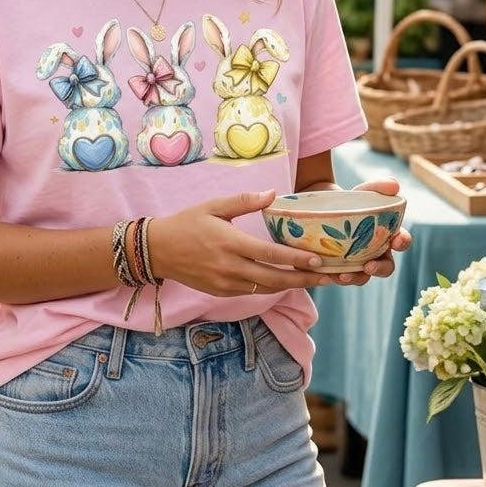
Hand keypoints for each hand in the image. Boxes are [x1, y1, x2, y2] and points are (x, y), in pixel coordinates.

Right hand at [147, 189, 333, 296]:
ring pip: (265, 288)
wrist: (158, 250)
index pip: (270, 254)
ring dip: (291, 285)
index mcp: (230, 243)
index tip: (318, 259)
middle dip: (303, 278)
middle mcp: (229, 267)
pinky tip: (286, 281)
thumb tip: (273, 194)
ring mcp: (225, 283)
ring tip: (314, 280)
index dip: (296, 259)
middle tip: (327, 276)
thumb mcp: (214, 206)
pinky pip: (252, 291)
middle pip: (274, 278)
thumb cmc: (187, 223)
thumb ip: (245, 201)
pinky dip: (271, 287)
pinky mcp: (221, 292)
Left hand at [323, 177, 410, 287]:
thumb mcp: (363, 191)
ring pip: (361, 277)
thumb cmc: (351, 201)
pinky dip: (334, 277)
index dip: (402, 242)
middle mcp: (375, 253)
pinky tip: (328, 274)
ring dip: (355, 278)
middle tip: (369, 267)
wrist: (321, 205)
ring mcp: (357, 263)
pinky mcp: (337, 267)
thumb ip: (379, 187)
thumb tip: (394, 186)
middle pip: (385, 267)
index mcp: (387, 235)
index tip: (396, 240)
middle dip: (380, 269)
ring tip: (343, 275)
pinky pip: (338, 277)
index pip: (401, 241)